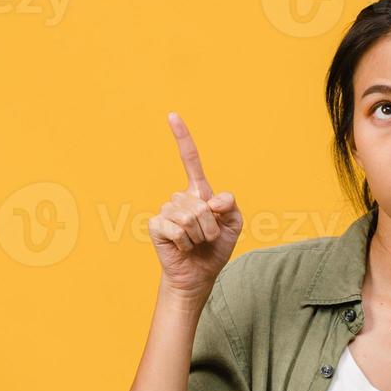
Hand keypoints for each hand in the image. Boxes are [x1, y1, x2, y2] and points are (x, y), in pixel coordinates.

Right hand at [148, 112, 242, 301]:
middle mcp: (180, 197)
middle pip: (200, 202)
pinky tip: (182, 247)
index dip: (182, 138)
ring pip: (190, 216)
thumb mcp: (234, 224)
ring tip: (195, 242)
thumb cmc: (215, 248)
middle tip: (207, 237)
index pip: (190, 160)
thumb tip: (211, 199)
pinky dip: (185, 242)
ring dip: (199, 235)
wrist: (199, 275)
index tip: (172, 115)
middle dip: (210, 225)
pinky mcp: (156, 225)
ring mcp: (166, 210)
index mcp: (199, 192)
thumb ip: (230, 205)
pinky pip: (176, 228)